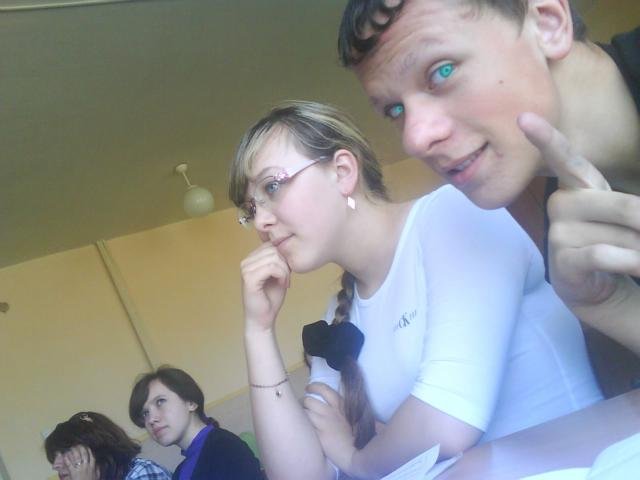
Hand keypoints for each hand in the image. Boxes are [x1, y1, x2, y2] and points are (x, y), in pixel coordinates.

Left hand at [63, 445, 98, 479]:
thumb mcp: (96, 476)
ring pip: (77, 457)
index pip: (91, 455)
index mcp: (92, 466)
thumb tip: (98, 465)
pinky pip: (70, 464)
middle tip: (77, 445)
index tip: (86, 446)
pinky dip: (67, 460)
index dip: (88, 450)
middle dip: (80, 448)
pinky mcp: (73, 472)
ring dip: (74, 452)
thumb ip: (97, 470)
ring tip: (71, 448)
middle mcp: (86, 466)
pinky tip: (65, 456)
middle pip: (84, 454)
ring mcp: (80, 469)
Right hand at [240, 242, 290, 331]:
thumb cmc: (270, 298)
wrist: (263, 319)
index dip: (284, 257)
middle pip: (274, 249)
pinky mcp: (249, 278)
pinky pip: (272, 267)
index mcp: (252, 258)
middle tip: (287, 279)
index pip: (272, 245)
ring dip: (285, 271)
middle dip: (286, 264)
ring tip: (285, 282)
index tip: (287, 273)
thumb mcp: (278, 273)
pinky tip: (283, 284)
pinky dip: (282, 275)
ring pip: (275, 258)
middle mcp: (246, 261)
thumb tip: (288, 246)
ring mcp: (246, 269)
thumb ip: (279, 260)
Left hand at [303, 382, 359, 476]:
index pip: (324, 389)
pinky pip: (304, 426)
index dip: (314, 386)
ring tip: (300, 417)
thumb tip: (330, 403)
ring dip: (300, 414)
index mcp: (340, 405)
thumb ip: (342, 408)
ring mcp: (324, 423)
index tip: (308, 388)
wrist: (356, 453)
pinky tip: (302, 429)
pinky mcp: (318, 435)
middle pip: (309, 400)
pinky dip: (301, 426)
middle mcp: (330, 412)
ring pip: (304, 412)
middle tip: (302, 406)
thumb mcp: (352, 416)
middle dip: (302, 402)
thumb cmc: (356, 435)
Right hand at [518, 112, 639, 309]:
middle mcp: (560, 204)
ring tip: (631, 257)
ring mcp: (557, 232)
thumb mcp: (619, 212)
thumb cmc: (609, 239)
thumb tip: (637, 214)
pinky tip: (637, 266)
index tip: (523, 118)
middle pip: (622, 205)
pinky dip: (630, 262)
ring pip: (618, 235)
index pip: (562, 157)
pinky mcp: (561, 261)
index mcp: (575, 186)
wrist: (596, 284)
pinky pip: (604, 255)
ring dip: (638, 250)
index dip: (545, 137)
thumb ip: (627, 205)